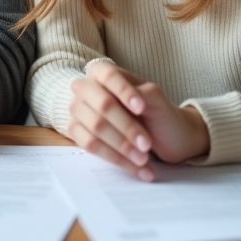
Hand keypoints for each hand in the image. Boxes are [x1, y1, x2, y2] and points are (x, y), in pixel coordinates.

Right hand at [68, 61, 209, 180]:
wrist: (163, 136)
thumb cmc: (158, 113)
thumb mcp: (156, 98)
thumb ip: (144, 94)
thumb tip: (134, 100)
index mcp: (103, 72)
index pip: (109, 76)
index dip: (124, 92)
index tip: (142, 108)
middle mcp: (86, 88)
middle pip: (103, 104)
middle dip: (127, 127)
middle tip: (146, 144)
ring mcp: (79, 111)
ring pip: (97, 128)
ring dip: (123, 146)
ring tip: (144, 159)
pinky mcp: (77, 134)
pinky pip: (91, 147)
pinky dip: (117, 159)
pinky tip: (137, 169)